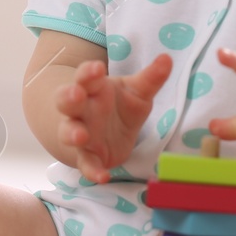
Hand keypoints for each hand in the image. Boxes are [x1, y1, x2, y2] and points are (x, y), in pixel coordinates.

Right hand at [55, 53, 172, 182]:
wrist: (103, 133)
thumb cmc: (118, 105)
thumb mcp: (136, 90)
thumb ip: (151, 77)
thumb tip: (168, 59)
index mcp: (92, 88)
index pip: (85, 76)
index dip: (88, 72)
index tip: (97, 68)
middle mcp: (81, 110)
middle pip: (67, 101)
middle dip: (69, 97)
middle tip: (76, 94)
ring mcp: (80, 133)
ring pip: (68, 132)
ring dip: (72, 133)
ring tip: (80, 135)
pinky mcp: (88, 156)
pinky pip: (86, 164)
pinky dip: (92, 171)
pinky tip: (103, 177)